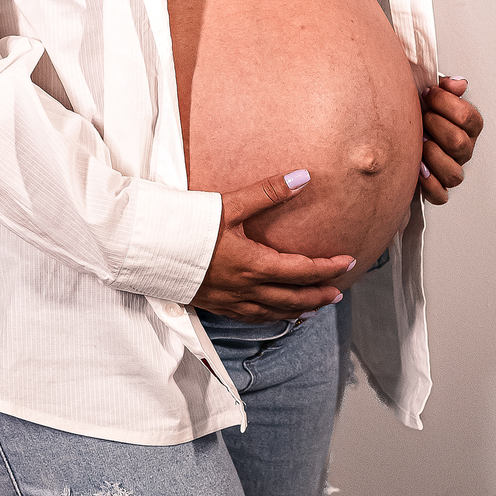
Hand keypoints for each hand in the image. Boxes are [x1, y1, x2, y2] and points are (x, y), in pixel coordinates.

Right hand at [193, 170, 353, 320]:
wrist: (148, 248)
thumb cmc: (188, 224)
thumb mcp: (230, 204)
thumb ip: (269, 192)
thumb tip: (303, 177)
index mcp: (253, 263)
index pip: (301, 270)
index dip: (327, 267)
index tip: (348, 261)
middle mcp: (246, 288)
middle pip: (293, 297)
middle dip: (318, 294)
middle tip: (338, 291)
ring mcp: (230, 300)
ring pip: (274, 312)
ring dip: (299, 309)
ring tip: (316, 307)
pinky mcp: (216, 305)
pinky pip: (252, 318)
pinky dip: (272, 317)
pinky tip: (277, 315)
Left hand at [419, 75, 483, 205]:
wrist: (399, 135)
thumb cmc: (419, 114)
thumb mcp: (432, 95)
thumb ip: (446, 87)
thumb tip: (457, 84)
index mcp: (468, 127)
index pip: (469, 117)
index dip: (446, 103)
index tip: (427, 94)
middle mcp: (464, 150)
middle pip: (460, 143)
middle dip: (436, 126)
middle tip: (421, 117)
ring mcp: (452, 170)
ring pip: (454, 173)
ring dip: (433, 155)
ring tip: (419, 142)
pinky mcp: (438, 189)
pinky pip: (441, 195)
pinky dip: (429, 185)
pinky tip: (417, 169)